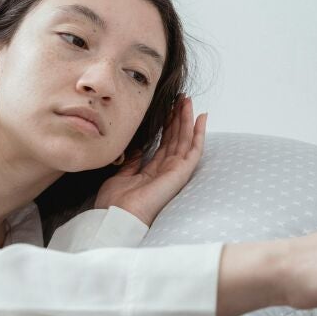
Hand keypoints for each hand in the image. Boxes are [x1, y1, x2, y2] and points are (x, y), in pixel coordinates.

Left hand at [94, 96, 206, 226]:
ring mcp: (175, 172)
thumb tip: (138, 148)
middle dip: (178, 118)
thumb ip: (133, 162)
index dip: (166, 126)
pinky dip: (199, 134)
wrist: (117, 217)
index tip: (167, 108)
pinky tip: (201, 117)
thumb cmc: (115, 203)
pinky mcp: (181, 173)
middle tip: (180, 98)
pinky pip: (194, 150)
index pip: (163, 145)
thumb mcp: (121, 176)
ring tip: (187, 101)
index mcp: (152, 173)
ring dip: (187, 119)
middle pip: (176, 140)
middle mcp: (166, 171)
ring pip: (185, 140)